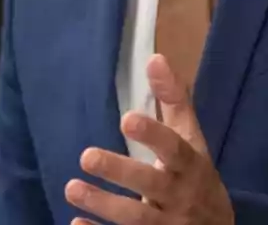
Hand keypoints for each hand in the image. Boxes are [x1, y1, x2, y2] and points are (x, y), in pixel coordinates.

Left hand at [65, 54, 233, 224]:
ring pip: (136, 219)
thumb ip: (174, 100)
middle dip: (120, 172)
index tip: (126, 118)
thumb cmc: (195, 176)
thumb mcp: (191, 139)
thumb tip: (155, 58)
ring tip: (71, 187)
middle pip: (152, 185)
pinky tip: (75, 224)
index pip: (175, 149)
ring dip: (103, 204)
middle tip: (86, 155)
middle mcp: (181, 197)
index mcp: (191, 166)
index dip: (153, 135)